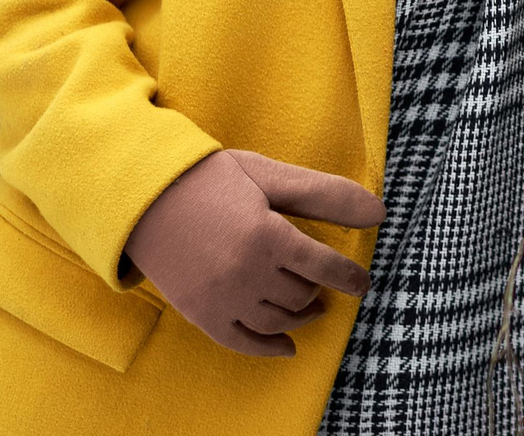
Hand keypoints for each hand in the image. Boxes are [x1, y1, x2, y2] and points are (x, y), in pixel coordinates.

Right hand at [125, 149, 384, 357]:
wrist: (142, 195)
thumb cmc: (210, 178)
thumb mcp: (268, 175)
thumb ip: (324, 195)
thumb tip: (380, 213)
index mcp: (268, 235)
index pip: (325, 268)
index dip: (350, 278)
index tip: (362, 283)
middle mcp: (247, 272)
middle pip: (301, 296)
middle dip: (318, 291)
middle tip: (324, 284)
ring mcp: (221, 297)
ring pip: (277, 322)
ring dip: (300, 318)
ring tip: (310, 309)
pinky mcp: (199, 312)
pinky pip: (241, 342)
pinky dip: (268, 348)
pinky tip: (287, 346)